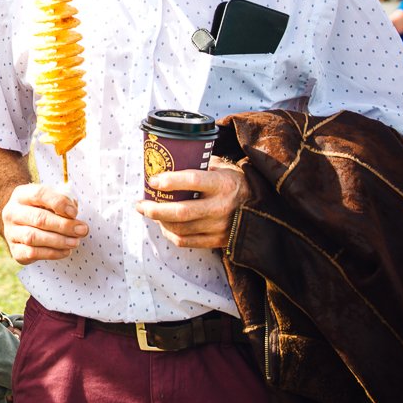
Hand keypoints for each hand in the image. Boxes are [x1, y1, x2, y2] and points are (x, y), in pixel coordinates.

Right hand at [0, 183, 87, 264]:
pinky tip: (66, 251)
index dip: (58, 203)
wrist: (23, 225)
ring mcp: (11, 232)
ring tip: (75, 242)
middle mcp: (12, 212)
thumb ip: (63, 201)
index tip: (75, 212)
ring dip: (58, 241)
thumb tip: (72, 214)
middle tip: (82, 230)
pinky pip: (32, 253)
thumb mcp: (51, 199)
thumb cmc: (42, 209)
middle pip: (38, 218)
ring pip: (33, 237)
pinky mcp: (15, 250)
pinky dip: (51, 253)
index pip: (39, 194)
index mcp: (21, 195)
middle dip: (63, 225)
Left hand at [135, 157, 249, 248]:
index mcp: (222, 183)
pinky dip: (171, 234)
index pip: (192, 180)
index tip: (152, 180)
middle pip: (181, 212)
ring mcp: (220, 227)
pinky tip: (164, 226)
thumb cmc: (235, 181)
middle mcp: (221, 206)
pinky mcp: (218, 241)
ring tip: (149, 213)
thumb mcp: (222, 167)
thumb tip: (166, 161)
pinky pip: (187, 241)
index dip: (169, 181)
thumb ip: (198, 166)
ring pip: (181, 229)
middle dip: (155, 209)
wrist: (263, 207)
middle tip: (140, 204)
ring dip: (160, 222)